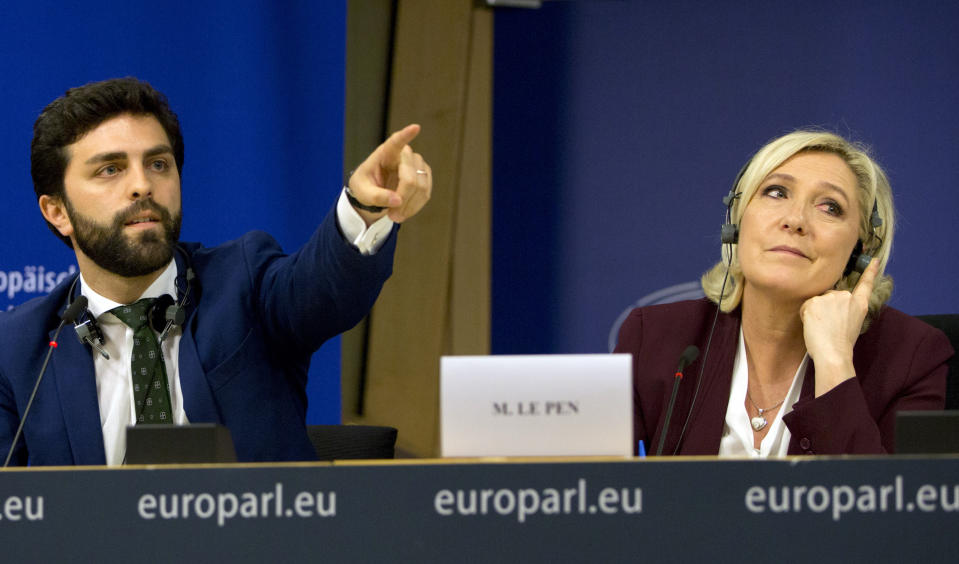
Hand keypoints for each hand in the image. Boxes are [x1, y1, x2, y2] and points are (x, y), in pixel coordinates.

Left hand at [348, 124, 432, 224]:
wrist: (373, 193)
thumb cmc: (364, 187)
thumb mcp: (362, 192)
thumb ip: (377, 196)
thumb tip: (397, 201)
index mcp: (385, 154)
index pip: (396, 142)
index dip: (406, 135)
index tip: (415, 127)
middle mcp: (404, 155)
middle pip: (410, 177)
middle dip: (402, 198)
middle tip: (392, 216)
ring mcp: (417, 164)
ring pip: (421, 186)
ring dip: (409, 205)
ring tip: (395, 216)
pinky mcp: (425, 176)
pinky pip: (426, 193)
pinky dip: (415, 206)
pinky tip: (404, 212)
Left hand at [799, 258, 879, 395]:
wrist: (833, 353)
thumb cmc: (841, 345)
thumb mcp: (852, 324)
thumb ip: (846, 310)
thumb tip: (833, 308)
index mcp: (860, 304)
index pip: (865, 285)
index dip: (870, 272)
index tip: (874, 260)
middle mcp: (846, 297)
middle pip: (830, 296)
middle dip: (826, 308)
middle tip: (828, 327)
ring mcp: (830, 297)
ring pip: (817, 301)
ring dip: (815, 312)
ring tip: (822, 328)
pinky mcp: (815, 301)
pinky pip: (805, 306)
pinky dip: (805, 316)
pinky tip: (813, 326)